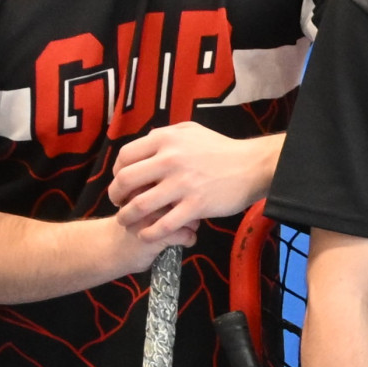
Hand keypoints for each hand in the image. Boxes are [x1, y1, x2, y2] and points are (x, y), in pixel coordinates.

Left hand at [110, 121, 264, 243]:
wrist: (252, 166)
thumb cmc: (222, 149)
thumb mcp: (191, 131)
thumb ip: (167, 135)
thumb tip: (147, 141)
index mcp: (165, 140)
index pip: (125, 156)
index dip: (116, 172)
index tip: (120, 183)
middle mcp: (169, 160)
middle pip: (126, 180)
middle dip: (115, 195)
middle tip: (118, 203)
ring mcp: (182, 184)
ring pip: (140, 205)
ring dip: (126, 217)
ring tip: (126, 222)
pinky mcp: (195, 206)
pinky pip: (164, 224)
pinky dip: (149, 233)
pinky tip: (147, 235)